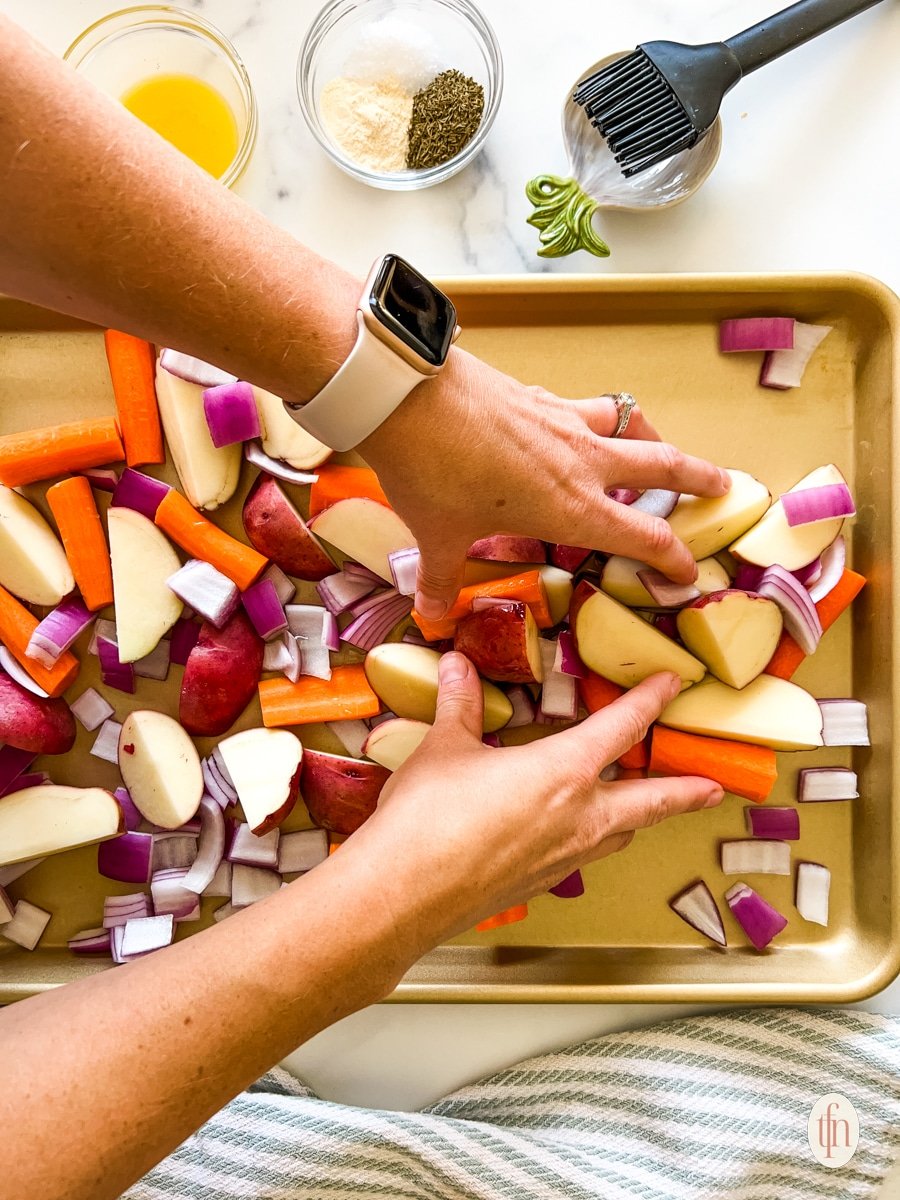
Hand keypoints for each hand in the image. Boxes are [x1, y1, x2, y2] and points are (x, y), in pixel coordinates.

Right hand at [342, 653, 723, 948]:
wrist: (405, 893)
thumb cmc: (428, 818)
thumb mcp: (444, 748)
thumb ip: (460, 705)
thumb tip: (458, 668)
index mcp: (563, 771)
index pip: (621, 727)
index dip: (650, 700)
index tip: (672, 685)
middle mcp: (578, 816)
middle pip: (651, 801)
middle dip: (685, 791)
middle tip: (712, 788)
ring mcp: (564, 857)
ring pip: (620, 834)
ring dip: (637, 819)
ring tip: (641, 810)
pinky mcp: (541, 885)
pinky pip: (583, 857)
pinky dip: (591, 841)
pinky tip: (570, 837)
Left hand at [360, 349, 729, 620]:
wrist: (406, 396)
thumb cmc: (431, 472)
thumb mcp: (437, 536)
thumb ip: (441, 580)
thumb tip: (429, 618)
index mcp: (571, 507)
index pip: (645, 537)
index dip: (674, 559)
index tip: (690, 574)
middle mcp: (582, 461)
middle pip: (664, 465)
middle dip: (701, 479)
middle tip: (724, 487)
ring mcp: (564, 420)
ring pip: (630, 424)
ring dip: (652, 437)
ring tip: (656, 446)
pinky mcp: (540, 394)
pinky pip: (585, 406)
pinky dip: (597, 419)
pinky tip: (577, 426)